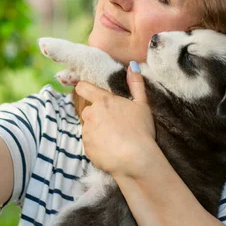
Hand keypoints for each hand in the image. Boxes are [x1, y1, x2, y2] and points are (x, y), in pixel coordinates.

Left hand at [75, 63, 157, 178]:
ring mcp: (86, 131)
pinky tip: (111, 149)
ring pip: (89, 128)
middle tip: (113, 124)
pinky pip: (89, 144)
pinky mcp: (86, 148)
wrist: (136, 159)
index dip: (84, 88)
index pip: (83, 88)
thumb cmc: (141, 130)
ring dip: (97, 131)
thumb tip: (132, 66)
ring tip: (114, 139)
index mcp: (103, 101)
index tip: (88, 92)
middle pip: (88, 111)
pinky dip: (97, 146)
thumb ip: (136, 84)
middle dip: (97, 116)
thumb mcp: (142, 104)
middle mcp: (90, 114)